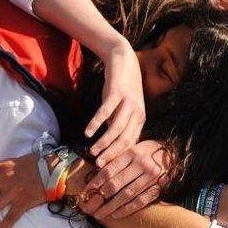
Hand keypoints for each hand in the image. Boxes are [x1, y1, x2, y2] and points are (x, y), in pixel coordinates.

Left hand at [82, 140, 169, 219]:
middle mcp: (141, 165)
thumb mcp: (133, 148)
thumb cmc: (149, 151)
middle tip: (89, 207)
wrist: (174, 154)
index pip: (109, 170)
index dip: (96, 182)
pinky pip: (140, 201)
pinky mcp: (158, 188)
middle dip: (100, 198)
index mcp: (132, 153)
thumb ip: (117, 159)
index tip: (87, 191)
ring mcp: (151, 178)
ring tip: (100, 214)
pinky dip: (127, 209)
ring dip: (111, 207)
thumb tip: (97, 172)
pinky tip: (117, 215)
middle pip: (115, 184)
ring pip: (126, 195)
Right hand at [87, 41, 145, 165]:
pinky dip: (96, 123)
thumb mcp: (124, 108)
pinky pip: (106, 112)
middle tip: (99, 165)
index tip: (108, 168)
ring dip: (104, 142)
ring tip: (92, 152)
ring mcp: (128, 103)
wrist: (123, 59)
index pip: (131, 144)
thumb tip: (112, 144)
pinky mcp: (117, 93)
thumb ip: (119, 125)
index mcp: (140, 119)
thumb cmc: (122, 87)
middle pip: (125, 139)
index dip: (120, 157)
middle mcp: (137, 113)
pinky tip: (87, 133)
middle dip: (112, 154)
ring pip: (116, 129)